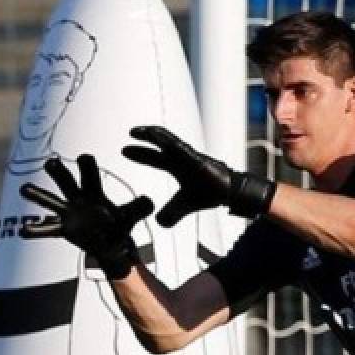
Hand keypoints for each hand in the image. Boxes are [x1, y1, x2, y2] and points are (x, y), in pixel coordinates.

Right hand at [19, 155, 153, 278]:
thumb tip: (150, 203)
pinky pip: (46, 229)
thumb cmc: (119, 224)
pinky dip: (35, 230)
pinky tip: (23, 231)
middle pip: (65, 180)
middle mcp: (78, 198)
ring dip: (37, 194)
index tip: (85, 159)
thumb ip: (139, 208)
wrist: (111, 243)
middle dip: (58, 171)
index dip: (86, 165)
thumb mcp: (131, 216)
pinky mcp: (63, 228)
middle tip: (51, 163)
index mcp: (94, 191)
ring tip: (24, 188)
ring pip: (50, 200)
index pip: (88, 172)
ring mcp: (68, 213)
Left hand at [122, 125, 275, 226]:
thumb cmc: (211, 193)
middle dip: (144, 139)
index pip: (155, 158)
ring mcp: (189, 156)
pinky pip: (178, 146)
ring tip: (136, 132)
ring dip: (152, 135)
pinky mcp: (196, 158)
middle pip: (159, 144)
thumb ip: (172, 212)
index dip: (140, 154)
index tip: (124, 151)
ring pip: (167, 140)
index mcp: (178, 166)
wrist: (230, 193)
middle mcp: (182, 158)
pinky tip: (153, 136)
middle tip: (130, 134)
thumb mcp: (184, 205)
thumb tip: (159, 223)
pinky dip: (165, 140)